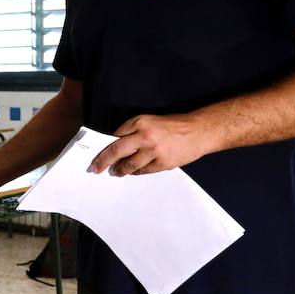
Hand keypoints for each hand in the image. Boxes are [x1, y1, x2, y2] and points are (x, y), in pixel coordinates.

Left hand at [91, 114, 212, 176]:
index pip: (115, 136)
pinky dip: (137, 172)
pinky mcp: (163, 163)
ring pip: (129, 165)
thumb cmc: (173, 125)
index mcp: (139, 122)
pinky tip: (134, 171)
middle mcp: (145, 135)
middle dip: (103, 161)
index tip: (96, 156)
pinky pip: (143, 171)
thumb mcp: (150, 121)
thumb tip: (116, 145)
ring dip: (120, 170)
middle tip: (95, 168)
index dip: (104, 147)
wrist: (198, 131)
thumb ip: (134, 131)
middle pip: (116, 151)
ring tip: (116, 172)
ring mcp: (154, 151)